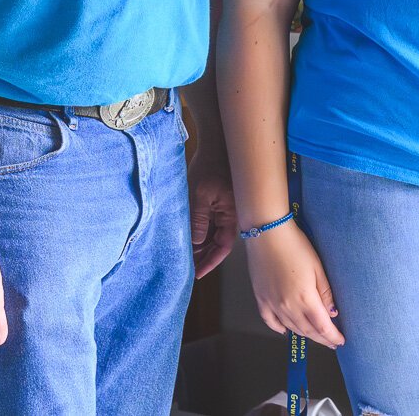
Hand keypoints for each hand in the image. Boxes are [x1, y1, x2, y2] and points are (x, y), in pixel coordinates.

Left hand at [189, 152, 237, 276]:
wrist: (215, 144)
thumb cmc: (209, 166)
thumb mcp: (200, 194)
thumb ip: (198, 219)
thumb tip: (196, 242)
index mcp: (231, 215)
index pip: (223, 247)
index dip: (210, 262)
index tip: (197, 273)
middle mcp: (230, 215)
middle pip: (218, 244)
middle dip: (204, 257)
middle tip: (188, 268)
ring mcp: (224, 209)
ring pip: (214, 235)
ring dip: (201, 246)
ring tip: (186, 256)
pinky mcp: (218, 202)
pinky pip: (210, 223)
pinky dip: (200, 233)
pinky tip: (189, 238)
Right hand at [245, 221, 343, 347]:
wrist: (267, 233)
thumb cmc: (295, 245)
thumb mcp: (318, 268)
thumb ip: (325, 294)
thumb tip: (333, 313)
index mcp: (305, 299)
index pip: (322, 327)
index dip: (333, 337)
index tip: (340, 341)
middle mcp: (287, 306)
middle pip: (308, 331)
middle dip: (321, 338)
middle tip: (331, 341)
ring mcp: (272, 304)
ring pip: (291, 328)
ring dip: (305, 334)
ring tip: (314, 335)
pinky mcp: (261, 298)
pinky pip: (269, 321)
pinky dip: (279, 328)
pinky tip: (285, 330)